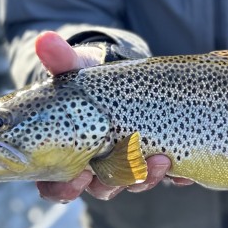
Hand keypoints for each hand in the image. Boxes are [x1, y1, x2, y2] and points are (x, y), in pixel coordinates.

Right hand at [32, 32, 189, 203]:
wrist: (120, 73)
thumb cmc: (88, 77)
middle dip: (117, 182)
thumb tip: (44, 39)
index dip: (64, 188)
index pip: (55, 186)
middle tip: (130, 168)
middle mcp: (94, 167)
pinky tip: (183, 171)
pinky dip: (175, 175)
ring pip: (133, 183)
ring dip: (146, 177)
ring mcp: (125, 165)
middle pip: (101, 189)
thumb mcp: (74, 67)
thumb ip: (60, 59)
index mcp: (64, 154)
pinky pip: (165, 177)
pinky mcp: (153, 159)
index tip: (79, 175)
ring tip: (162, 159)